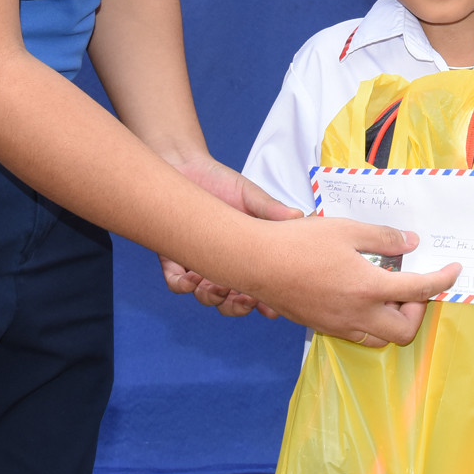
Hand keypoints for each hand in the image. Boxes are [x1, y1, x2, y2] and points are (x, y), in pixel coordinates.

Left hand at [159, 155, 299, 317]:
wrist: (185, 165)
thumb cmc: (220, 181)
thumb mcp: (250, 196)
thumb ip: (272, 210)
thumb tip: (299, 216)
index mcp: (247, 254)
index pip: (260, 286)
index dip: (266, 303)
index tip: (269, 307)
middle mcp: (224, 264)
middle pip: (233, 303)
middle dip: (239, 307)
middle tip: (244, 297)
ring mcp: (199, 264)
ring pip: (206, 298)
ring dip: (213, 298)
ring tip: (218, 285)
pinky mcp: (174, 259)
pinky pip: (177, 284)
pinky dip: (185, 286)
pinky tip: (192, 275)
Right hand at [249, 216, 460, 345]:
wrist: (256, 262)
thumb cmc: (298, 242)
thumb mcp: (346, 230)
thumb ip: (383, 238)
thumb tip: (410, 243)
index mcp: (368, 288)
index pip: (420, 290)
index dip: (443, 281)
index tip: (453, 271)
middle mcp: (357, 315)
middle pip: (404, 331)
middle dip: (416, 311)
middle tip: (410, 286)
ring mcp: (339, 325)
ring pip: (380, 337)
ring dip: (393, 320)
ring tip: (386, 291)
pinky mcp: (323, 326)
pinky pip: (358, 334)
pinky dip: (371, 320)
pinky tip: (360, 295)